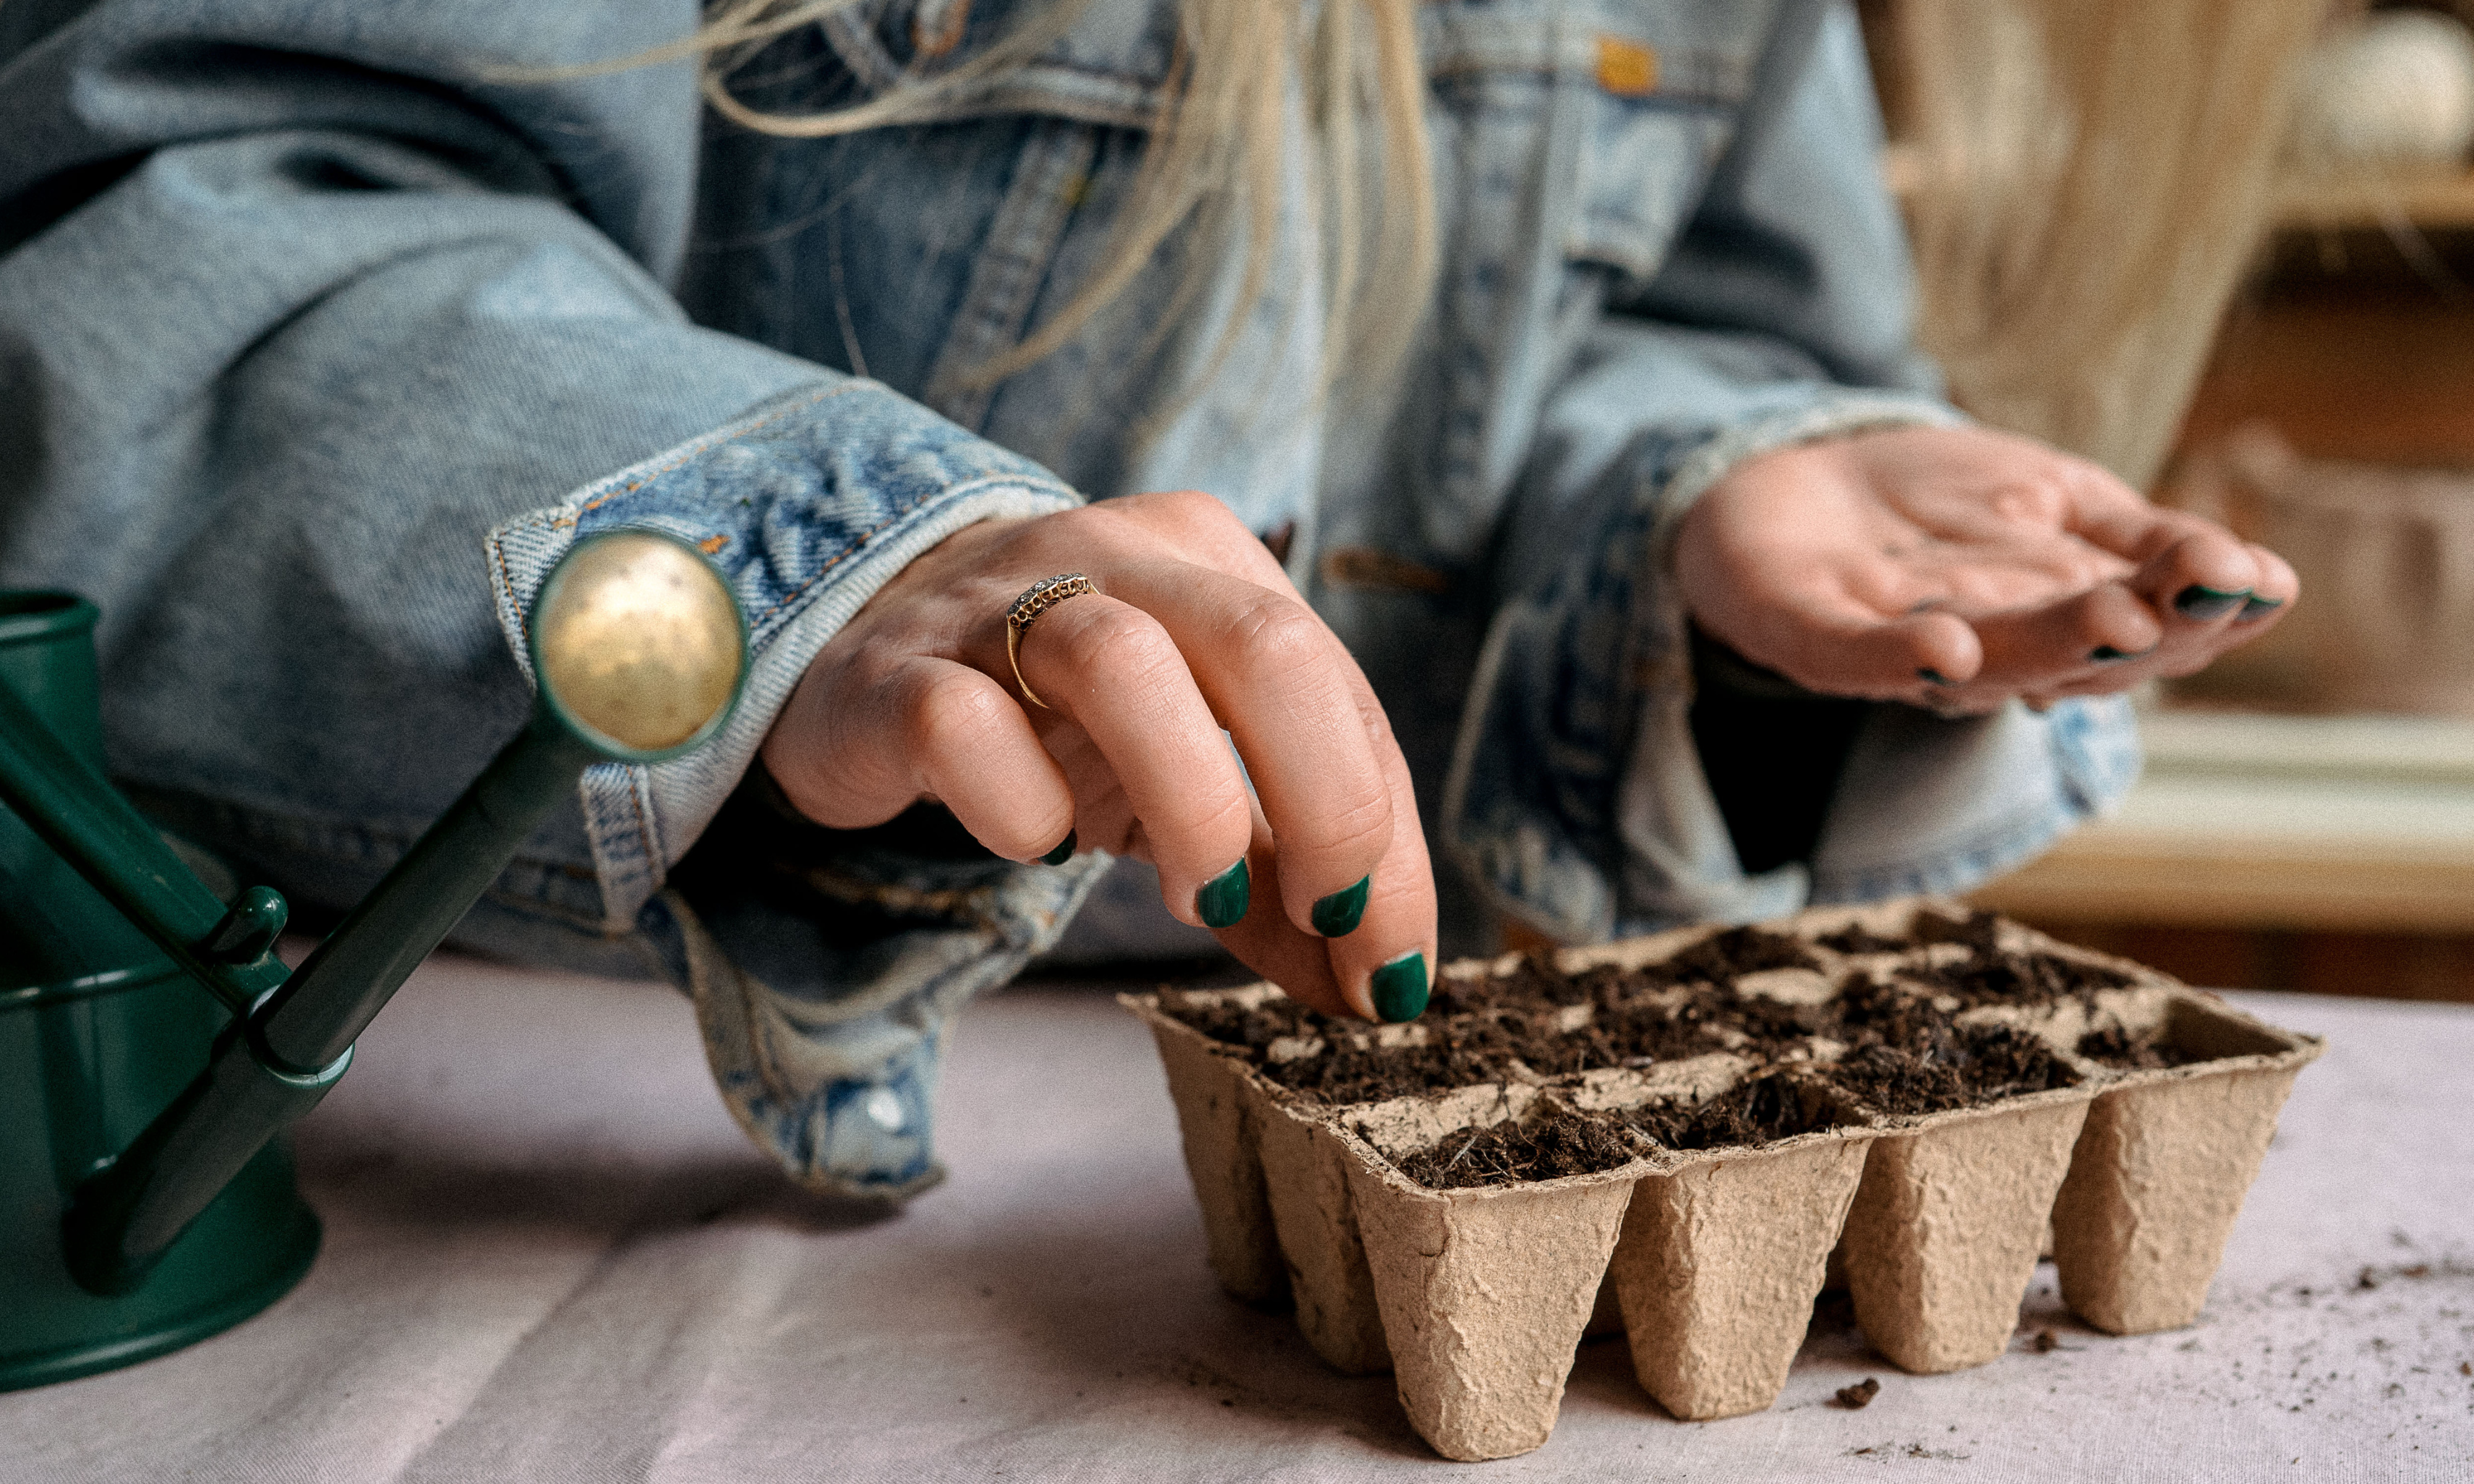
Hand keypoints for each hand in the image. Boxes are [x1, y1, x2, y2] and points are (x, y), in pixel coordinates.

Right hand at [759, 491, 1436, 1021]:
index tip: (1396, 971)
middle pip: (1266, 651)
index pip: (1340, 693)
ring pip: (1124, 668)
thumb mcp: (1182, 777)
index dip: (1389, 841)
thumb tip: (1374, 986)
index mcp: (1212, 561)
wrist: (854, 655)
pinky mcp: (895, 672)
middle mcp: (1116, 554)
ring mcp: (996, 603)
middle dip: (1330, 806)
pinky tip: (1036, 841)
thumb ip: (1275, 868)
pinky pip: (966, 729)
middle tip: (1330, 922)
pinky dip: (1021, 812)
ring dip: (1194, 807)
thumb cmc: (1051, 720)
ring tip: (1196, 903)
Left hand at [1674, 424, 2299, 712]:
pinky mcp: (1803, 631)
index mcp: (2051, 617)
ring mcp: (1892, 644)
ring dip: (2048, 647)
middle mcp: (1982, 647)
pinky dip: (1897, 658)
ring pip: (1980, 661)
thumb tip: (2260, 575)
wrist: (1782, 482)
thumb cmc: (1930, 508)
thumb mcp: (2055, 500)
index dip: (2199, 612)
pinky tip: (1947, 648)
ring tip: (2115, 620)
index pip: (2141, 627)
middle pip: (2068, 655)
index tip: (2260, 583)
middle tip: (2198, 602)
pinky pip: (1851, 656)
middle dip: (2136, 635)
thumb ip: (2144, 541)